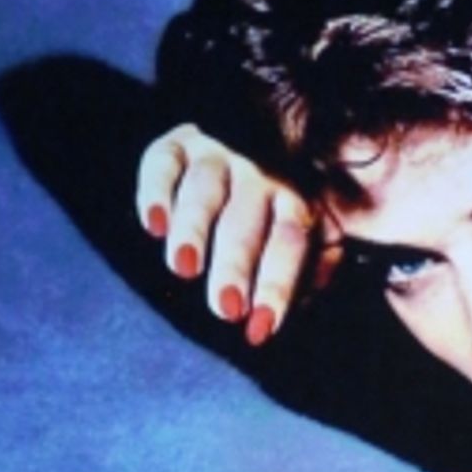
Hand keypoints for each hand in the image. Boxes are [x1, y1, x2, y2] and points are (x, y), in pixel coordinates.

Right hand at [136, 122, 320, 344]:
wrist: (248, 144)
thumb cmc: (275, 211)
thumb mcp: (312, 231)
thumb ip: (318, 263)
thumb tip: (311, 298)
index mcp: (293, 202)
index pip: (288, 244)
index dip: (276, 286)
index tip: (261, 327)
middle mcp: (257, 176)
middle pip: (244, 223)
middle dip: (234, 265)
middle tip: (225, 306)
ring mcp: (216, 157)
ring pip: (203, 191)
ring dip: (194, 229)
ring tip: (184, 267)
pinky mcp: (177, 146)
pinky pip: (164, 163)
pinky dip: (156, 191)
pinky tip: (154, 225)